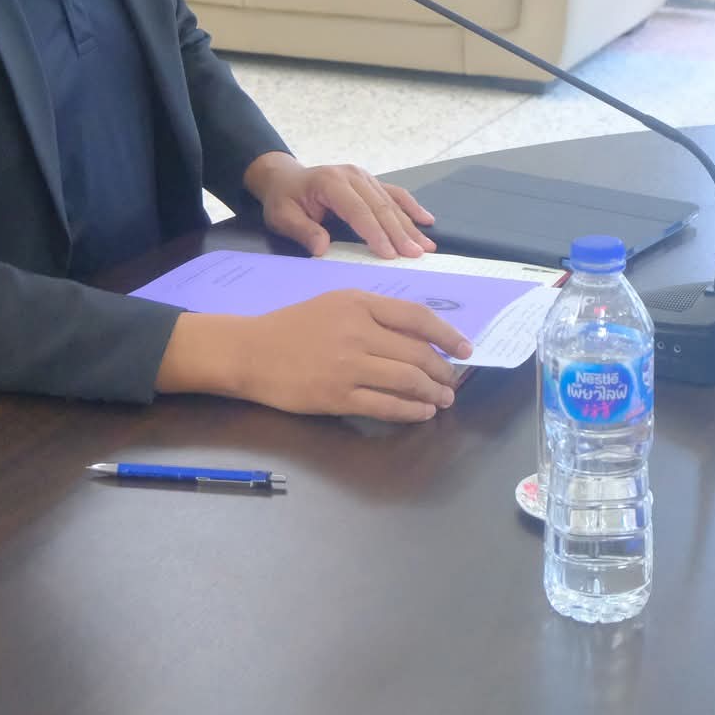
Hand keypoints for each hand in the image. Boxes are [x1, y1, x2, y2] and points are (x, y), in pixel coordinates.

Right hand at [157, 292, 474, 421]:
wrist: (249, 352)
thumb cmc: (290, 327)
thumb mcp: (332, 304)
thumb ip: (371, 314)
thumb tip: (416, 335)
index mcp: (358, 303)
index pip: (416, 317)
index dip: (447, 335)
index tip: (465, 349)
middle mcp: (357, 331)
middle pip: (417, 352)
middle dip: (443, 371)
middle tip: (453, 382)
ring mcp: (348, 365)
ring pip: (408, 380)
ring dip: (433, 393)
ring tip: (442, 400)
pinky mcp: (338, 395)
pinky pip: (386, 405)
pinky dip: (411, 411)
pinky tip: (421, 412)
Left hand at [242, 152, 436, 258]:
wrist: (284, 178)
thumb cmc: (283, 200)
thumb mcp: (282, 217)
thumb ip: (302, 231)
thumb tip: (322, 249)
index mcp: (330, 182)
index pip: (358, 210)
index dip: (375, 233)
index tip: (390, 255)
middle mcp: (352, 175)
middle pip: (380, 207)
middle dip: (399, 233)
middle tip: (416, 256)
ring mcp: (364, 176)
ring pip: (391, 202)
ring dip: (410, 226)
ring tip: (426, 248)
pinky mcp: (371, 181)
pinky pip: (395, 193)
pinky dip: (412, 207)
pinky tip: (427, 220)